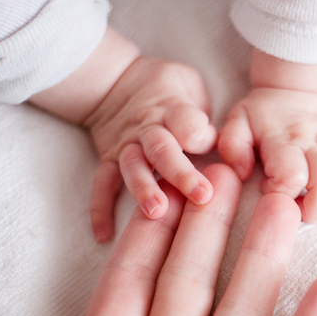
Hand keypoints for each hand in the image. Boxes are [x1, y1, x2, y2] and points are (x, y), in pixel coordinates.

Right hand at [28, 27, 216, 242]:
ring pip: (133, 167)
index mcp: (172, 108)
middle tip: (202, 195)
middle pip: (162, 149)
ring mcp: (125, 145)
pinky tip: (103, 234)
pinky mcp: (108, 158)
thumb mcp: (188, 83)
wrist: (115, 81)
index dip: (198, 132)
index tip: (211, 143)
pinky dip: (100, 208)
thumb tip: (216, 140)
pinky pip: (101, 183)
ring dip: (144, 189)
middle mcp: (147, 128)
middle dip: (181, 173)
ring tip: (156, 212)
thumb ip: (201, 108)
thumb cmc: (168, 88)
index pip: (185, 120)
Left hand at [219, 50, 316, 222]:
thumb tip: (243, 173)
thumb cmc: (265, 113)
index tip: (273, 193)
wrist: (302, 85)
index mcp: (285, 140)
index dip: (283, 195)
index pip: (291, 176)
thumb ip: (232, 146)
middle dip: (316, 209)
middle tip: (302, 207)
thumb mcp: (238, 120)